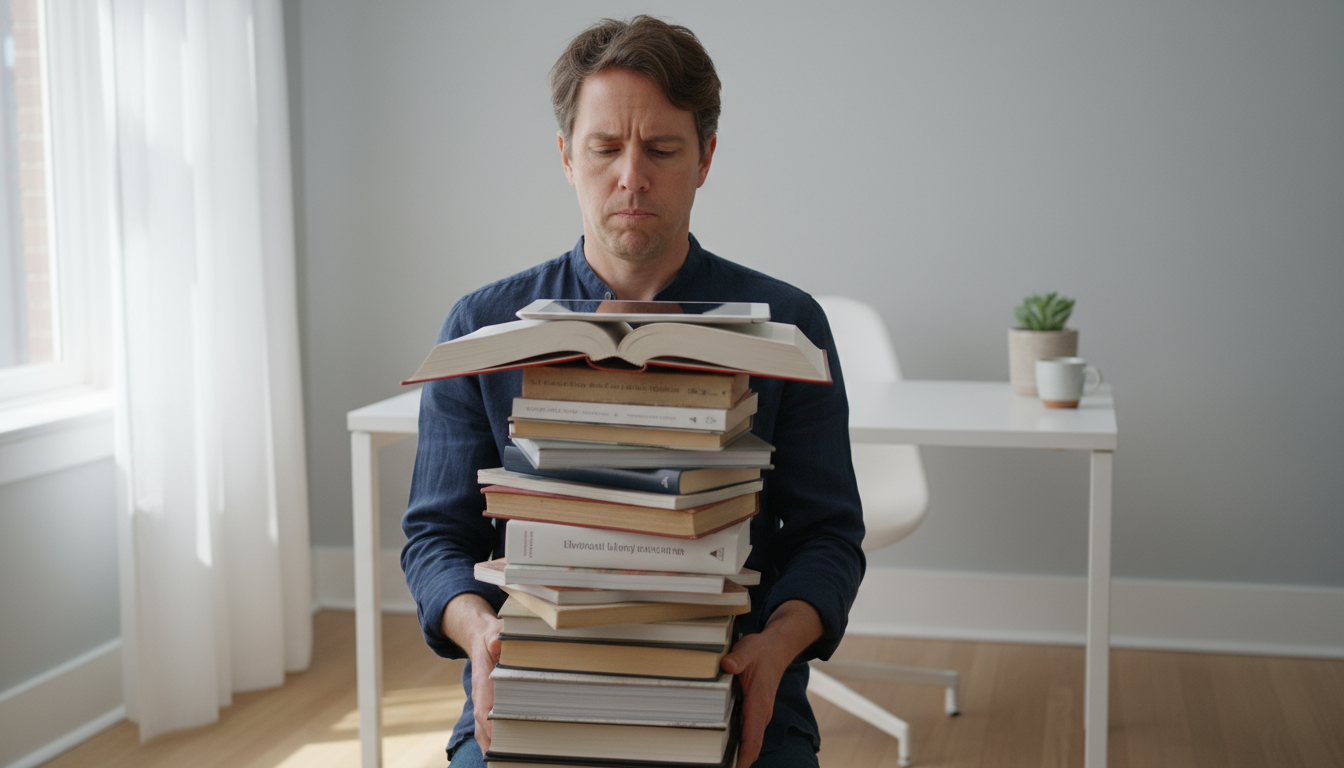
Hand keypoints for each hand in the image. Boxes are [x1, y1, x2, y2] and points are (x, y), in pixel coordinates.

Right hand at [442, 594, 503, 752]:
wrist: (481, 636)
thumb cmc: (492, 635)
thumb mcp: (495, 630)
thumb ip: (497, 635)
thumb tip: (496, 641)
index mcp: (482, 680)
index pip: (482, 705)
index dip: (486, 722)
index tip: (492, 737)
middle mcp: (482, 696)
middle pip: (482, 725)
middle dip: (489, 744)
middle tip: (498, 760)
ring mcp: (485, 702)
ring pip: (485, 729)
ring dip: (492, 747)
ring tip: (503, 763)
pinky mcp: (492, 705)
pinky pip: (492, 726)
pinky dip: (496, 741)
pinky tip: (506, 755)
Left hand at [720, 600, 822, 767]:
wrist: (777, 648)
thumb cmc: (761, 651)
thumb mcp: (747, 650)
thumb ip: (737, 659)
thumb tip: (727, 666)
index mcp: (758, 703)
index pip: (752, 738)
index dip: (743, 757)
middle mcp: (761, 713)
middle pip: (751, 746)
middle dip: (737, 760)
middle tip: (715, 764)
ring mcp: (760, 714)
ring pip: (750, 741)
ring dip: (737, 752)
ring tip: (716, 759)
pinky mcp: (756, 711)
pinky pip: (749, 733)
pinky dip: (739, 743)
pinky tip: (721, 744)